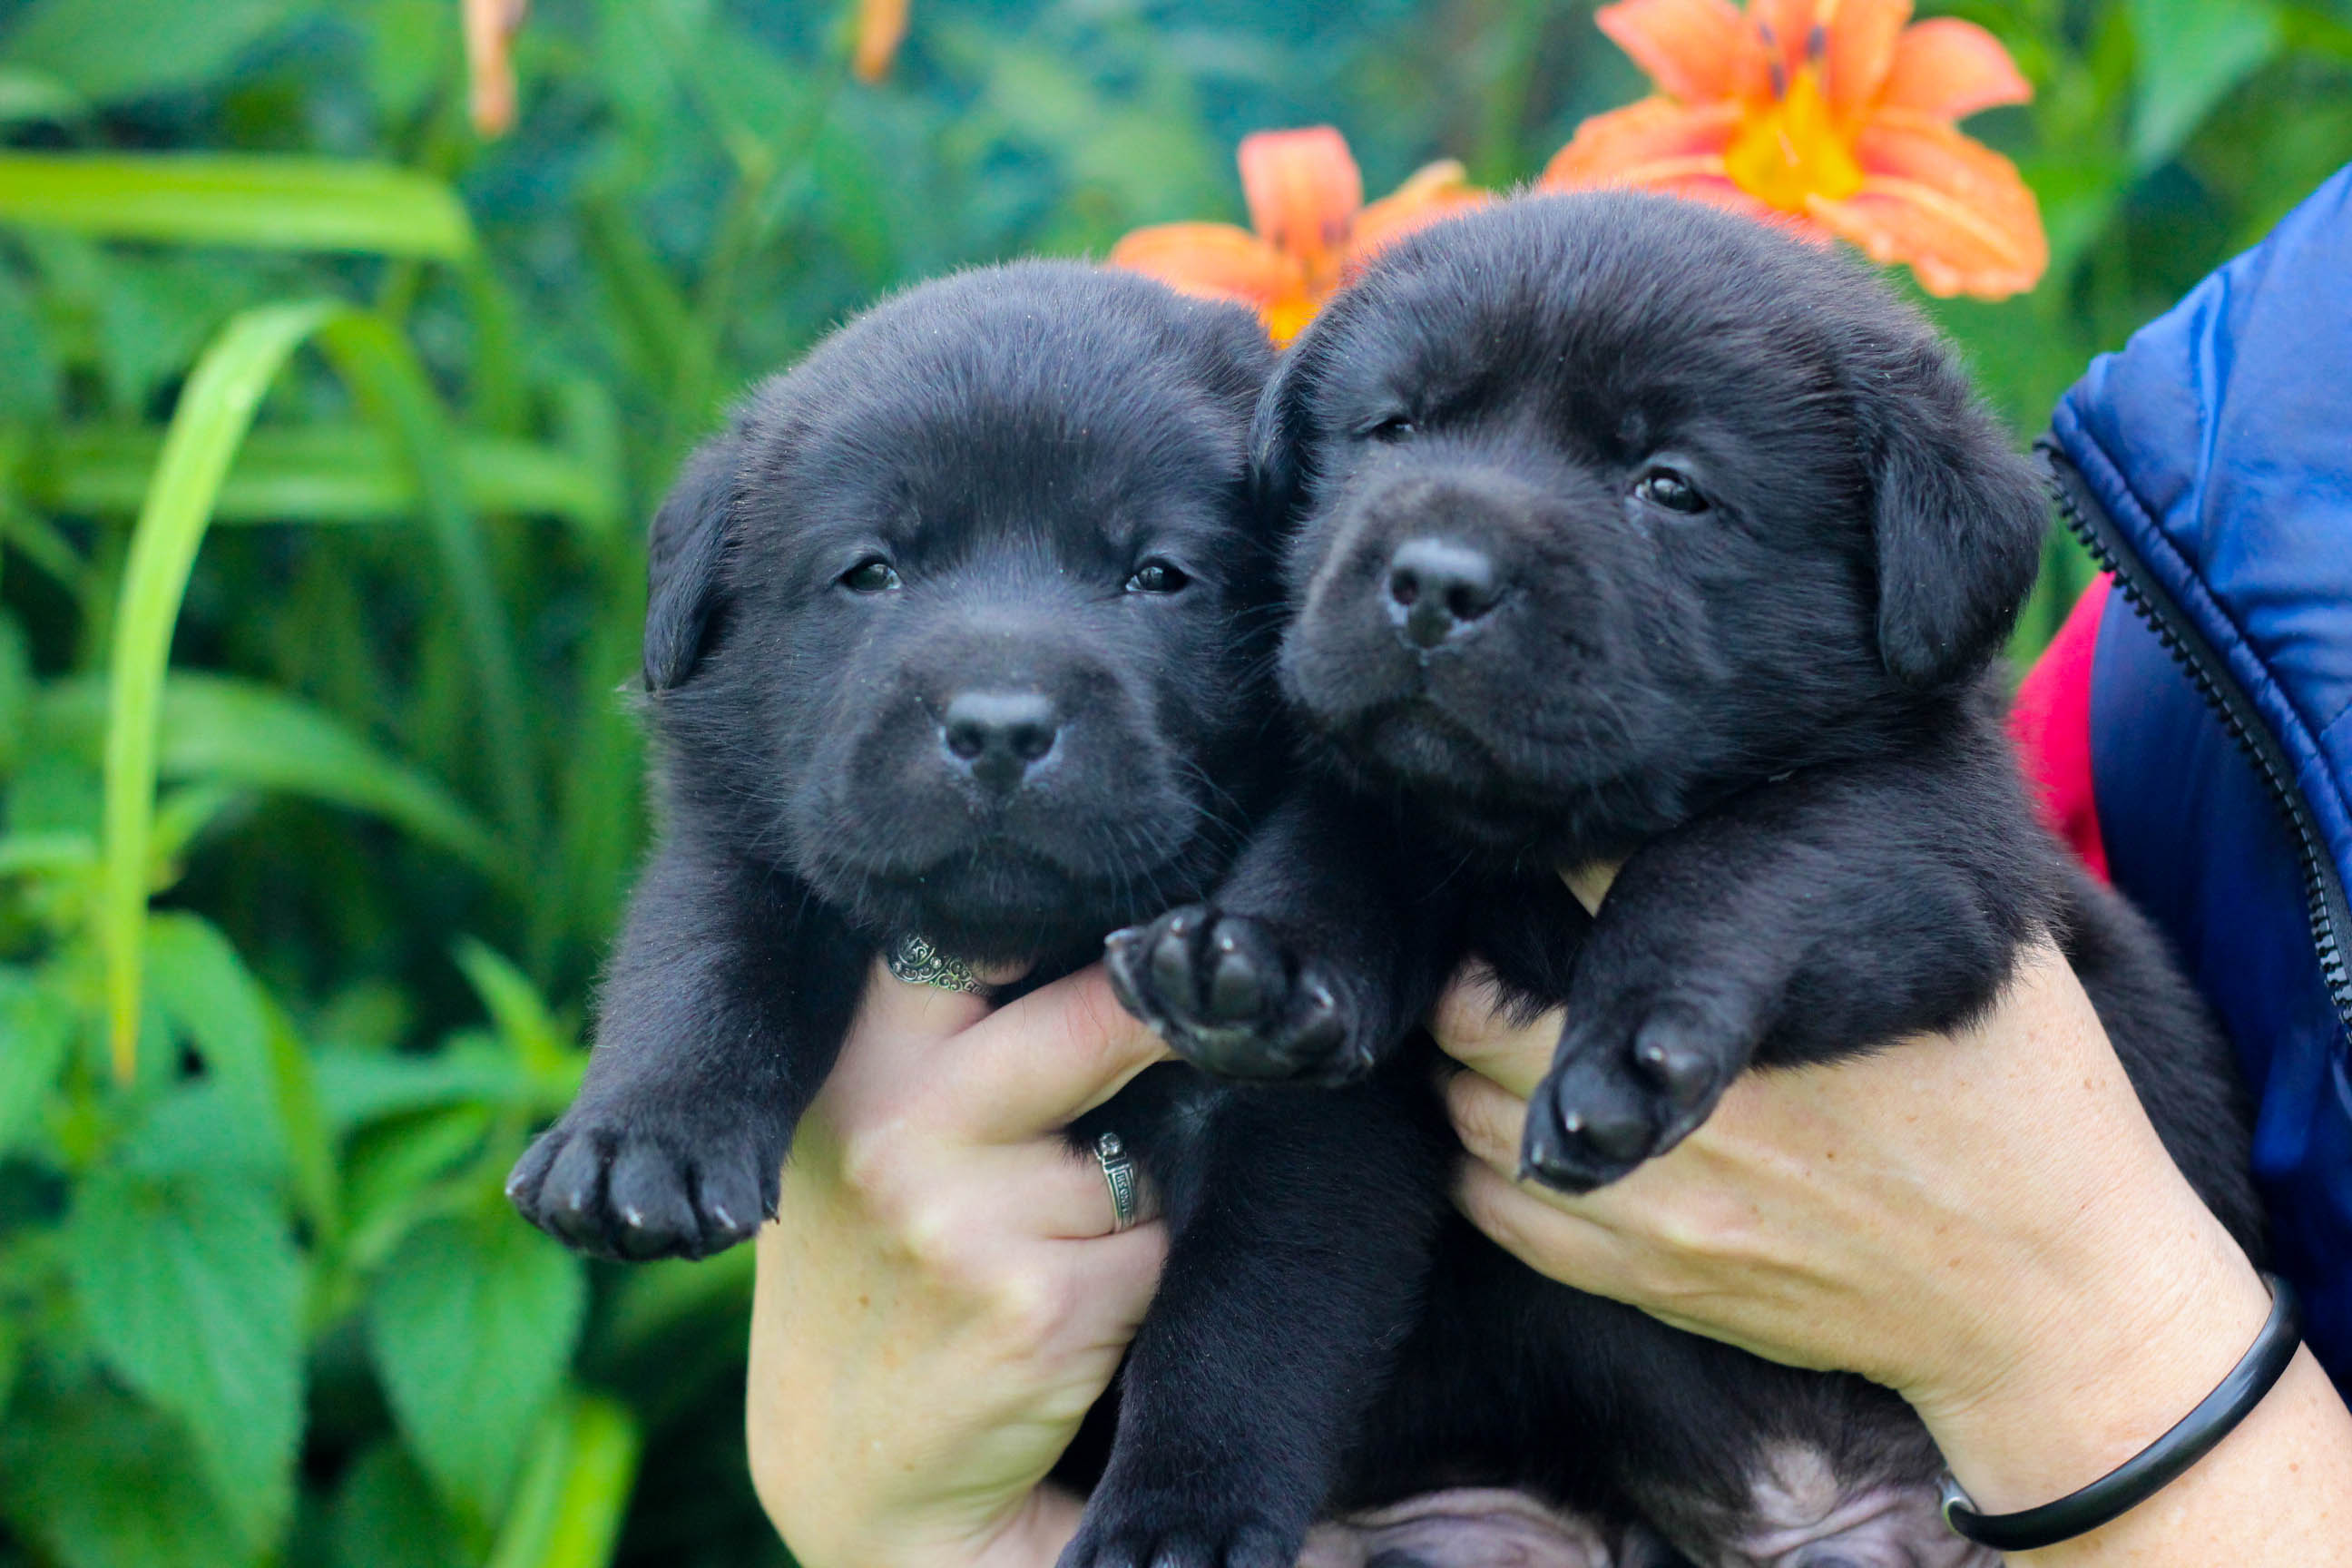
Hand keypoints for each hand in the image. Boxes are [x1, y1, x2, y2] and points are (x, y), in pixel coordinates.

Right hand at [747, 959, 1173, 1567]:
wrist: (853, 1478)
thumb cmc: (873, 1278)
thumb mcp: (852, 1142)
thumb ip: (932, 1047)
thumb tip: (1103, 945)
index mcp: (849, 1072)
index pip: (958, 940)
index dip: (1048, 914)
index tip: (1123, 924)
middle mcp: (897, 1130)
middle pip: (1092, 1019)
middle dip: (1160, 1013)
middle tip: (1217, 1002)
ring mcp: (968, 1220)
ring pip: (1143, 1152)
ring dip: (1145, 1186)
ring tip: (1064, 1238)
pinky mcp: (1043, 1308)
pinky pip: (1159, 1247)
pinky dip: (1149, 1272)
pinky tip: (1081, 1311)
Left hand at [1433, 866, 2351, 1562]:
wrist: (2057, 1303)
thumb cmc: (2020, 1107)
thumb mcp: (1953, 955)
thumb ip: (1832, 877)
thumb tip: (1751, 776)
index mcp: (1758, 1012)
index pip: (1594, 893)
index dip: (1546, 856)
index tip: (1535, 839)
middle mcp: (1690, 1113)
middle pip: (1484, 1013)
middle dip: (1477, 966)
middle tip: (1494, 941)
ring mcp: (1660, 1210)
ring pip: (1467, 1114)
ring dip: (1468, 1065)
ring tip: (1503, 1027)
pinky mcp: (1653, 1281)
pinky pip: (1498, 1210)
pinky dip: (1479, 1159)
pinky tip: (1512, 1121)